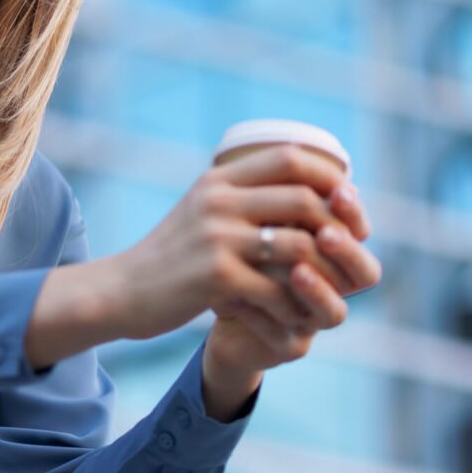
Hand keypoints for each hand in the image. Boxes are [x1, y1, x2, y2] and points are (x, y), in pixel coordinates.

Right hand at [112, 146, 378, 340]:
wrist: (124, 290)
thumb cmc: (172, 255)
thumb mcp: (203, 209)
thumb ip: (243, 194)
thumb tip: (304, 183)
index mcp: (219, 179)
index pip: (290, 156)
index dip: (329, 176)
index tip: (345, 202)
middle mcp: (219, 201)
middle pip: (304, 199)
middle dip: (337, 228)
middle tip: (347, 254)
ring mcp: (217, 237)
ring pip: (299, 245)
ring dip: (323, 272)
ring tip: (328, 290)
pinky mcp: (216, 277)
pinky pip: (278, 289)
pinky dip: (296, 306)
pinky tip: (295, 316)